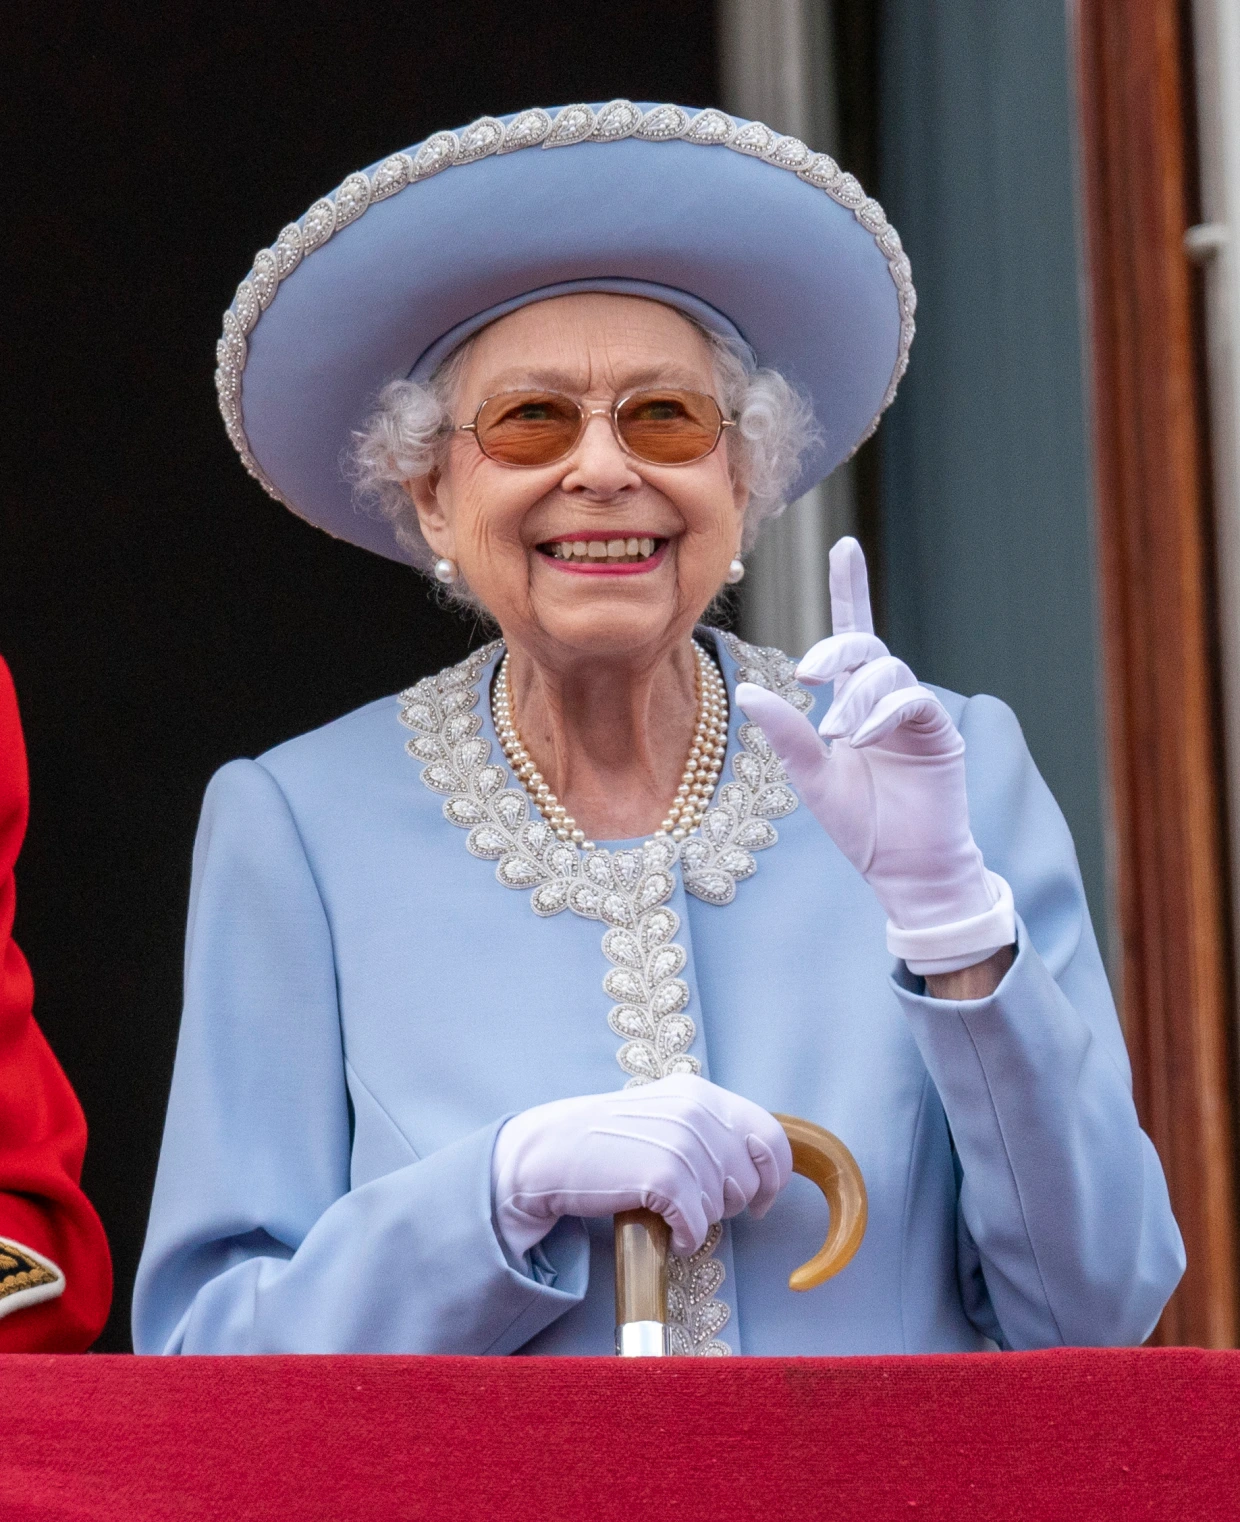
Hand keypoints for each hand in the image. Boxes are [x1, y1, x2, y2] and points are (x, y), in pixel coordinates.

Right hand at [491, 1074, 791, 1258]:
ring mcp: (681, 1143)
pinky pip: (697, 1226)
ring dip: (699, 1220)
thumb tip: (757, 1167)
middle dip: (728, 1203)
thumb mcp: (665, 1116)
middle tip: (692, 1205)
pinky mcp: (663, 1176)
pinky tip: (667, 1232)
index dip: (773, 1176)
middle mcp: (697, 1112)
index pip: (770, 1137)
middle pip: (749, 1178)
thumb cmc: (608, 1142)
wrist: (551, 1152)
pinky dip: (685, 1239)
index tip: (760, 1200)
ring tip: (668, 1211)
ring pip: (722, 1206)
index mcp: (701, 1094)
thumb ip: (707, 1129)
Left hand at [735, 537, 1014, 977]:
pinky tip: (862, 738)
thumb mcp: (811, 776)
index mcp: (855, 702)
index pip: (853, 634)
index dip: (850, 588)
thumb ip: (785, 733)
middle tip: (808, 673)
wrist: (903, 870)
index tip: (844, 544)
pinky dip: (883, 712)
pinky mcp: (939, 733)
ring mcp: (916, 715)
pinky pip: (912, 701)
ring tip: (840, 736)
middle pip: (866, 645)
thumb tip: (747, 691)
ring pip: (888, 671)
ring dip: (857, 696)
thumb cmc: (860, 825)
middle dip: (837, 648)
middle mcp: (886, 699)